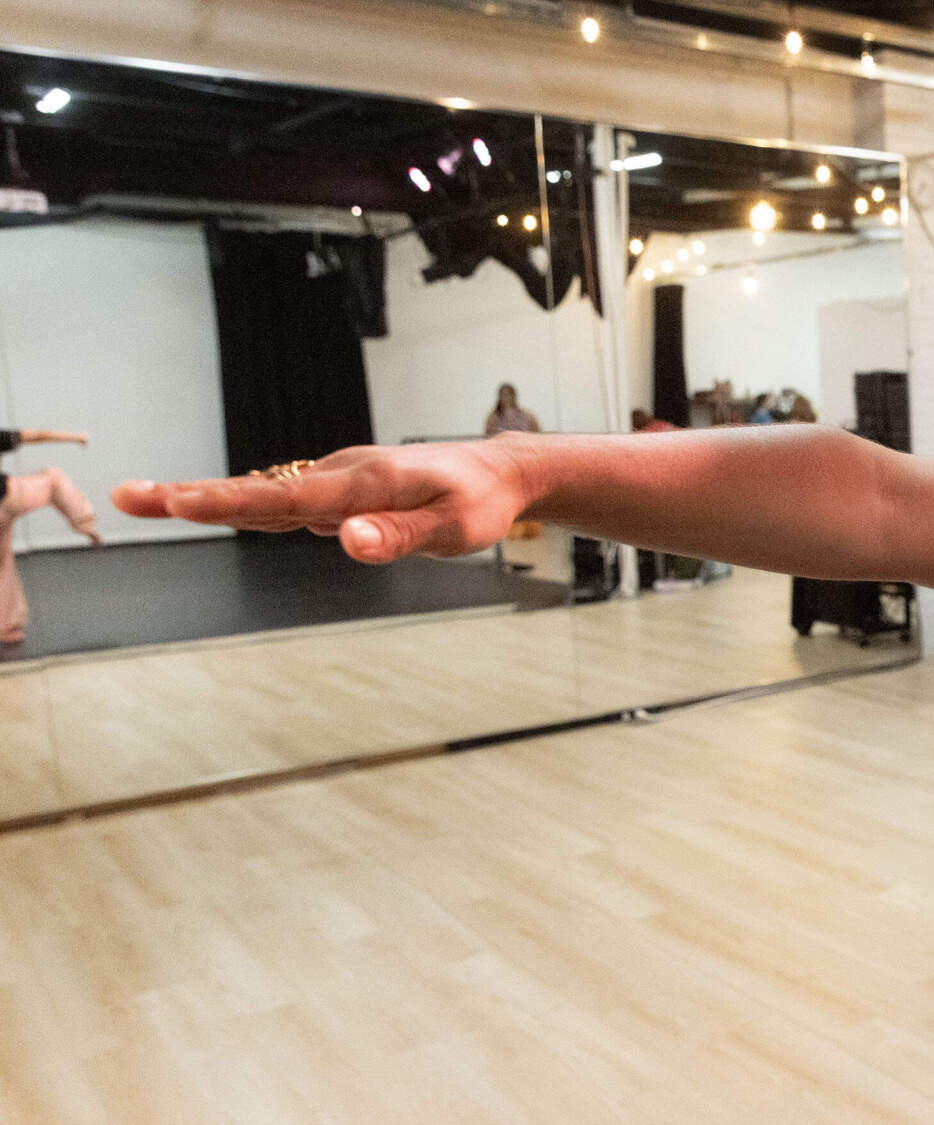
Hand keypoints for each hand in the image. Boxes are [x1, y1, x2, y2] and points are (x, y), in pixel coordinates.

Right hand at [110, 441, 536, 563]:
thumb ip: (397, 535)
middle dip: (191, 495)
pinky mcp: (347, 490)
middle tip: (126, 496)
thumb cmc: (481, 504)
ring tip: (153, 500)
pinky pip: (289, 498)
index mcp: (360, 484)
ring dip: (211, 497)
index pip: (282, 498)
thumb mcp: (453, 529)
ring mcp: (341, 480)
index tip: (173, 501)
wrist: (503, 473)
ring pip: (268, 493)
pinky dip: (249, 502)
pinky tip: (222, 508)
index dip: (225, 502)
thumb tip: (344, 539)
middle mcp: (341, 476)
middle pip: (257, 491)